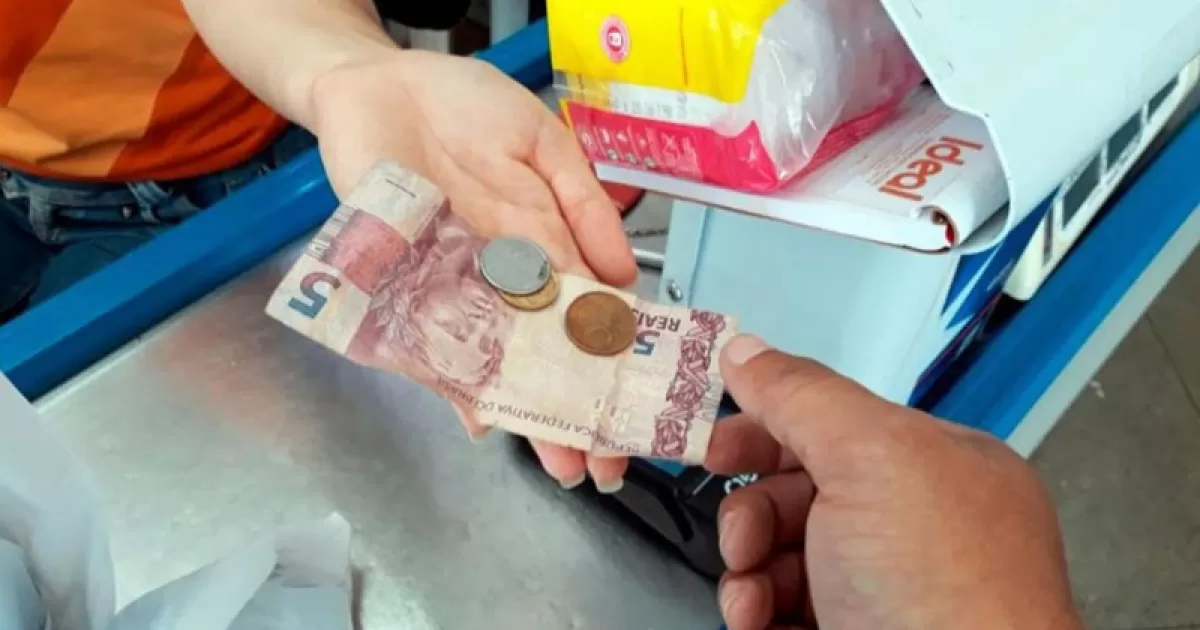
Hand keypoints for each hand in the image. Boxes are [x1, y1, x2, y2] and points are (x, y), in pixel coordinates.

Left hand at [308, 50, 637, 490]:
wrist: (380, 83)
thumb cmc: (465, 106)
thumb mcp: (544, 143)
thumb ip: (585, 202)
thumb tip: (626, 276)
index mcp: (544, 245)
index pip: (585, 316)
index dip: (612, 363)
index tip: (637, 407)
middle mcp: (501, 276)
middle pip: (541, 353)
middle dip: (572, 408)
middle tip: (599, 464)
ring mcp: (452, 283)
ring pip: (493, 358)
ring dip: (524, 409)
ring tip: (554, 457)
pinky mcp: (400, 280)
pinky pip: (428, 337)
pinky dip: (450, 377)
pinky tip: (479, 416)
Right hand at [705, 335, 1082, 629]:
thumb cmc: (948, 595)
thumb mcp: (872, 459)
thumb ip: (804, 396)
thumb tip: (747, 351)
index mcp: (937, 468)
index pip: (837, 423)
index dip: (769, 425)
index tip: (713, 439)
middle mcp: (916, 530)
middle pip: (799, 493)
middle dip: (752, 512)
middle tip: (740, 535)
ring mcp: (886, 592)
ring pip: (782, 556)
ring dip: (746, 571)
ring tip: (749, 596)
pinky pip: (782, 609)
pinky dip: (756, 612)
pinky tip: (756, 621)